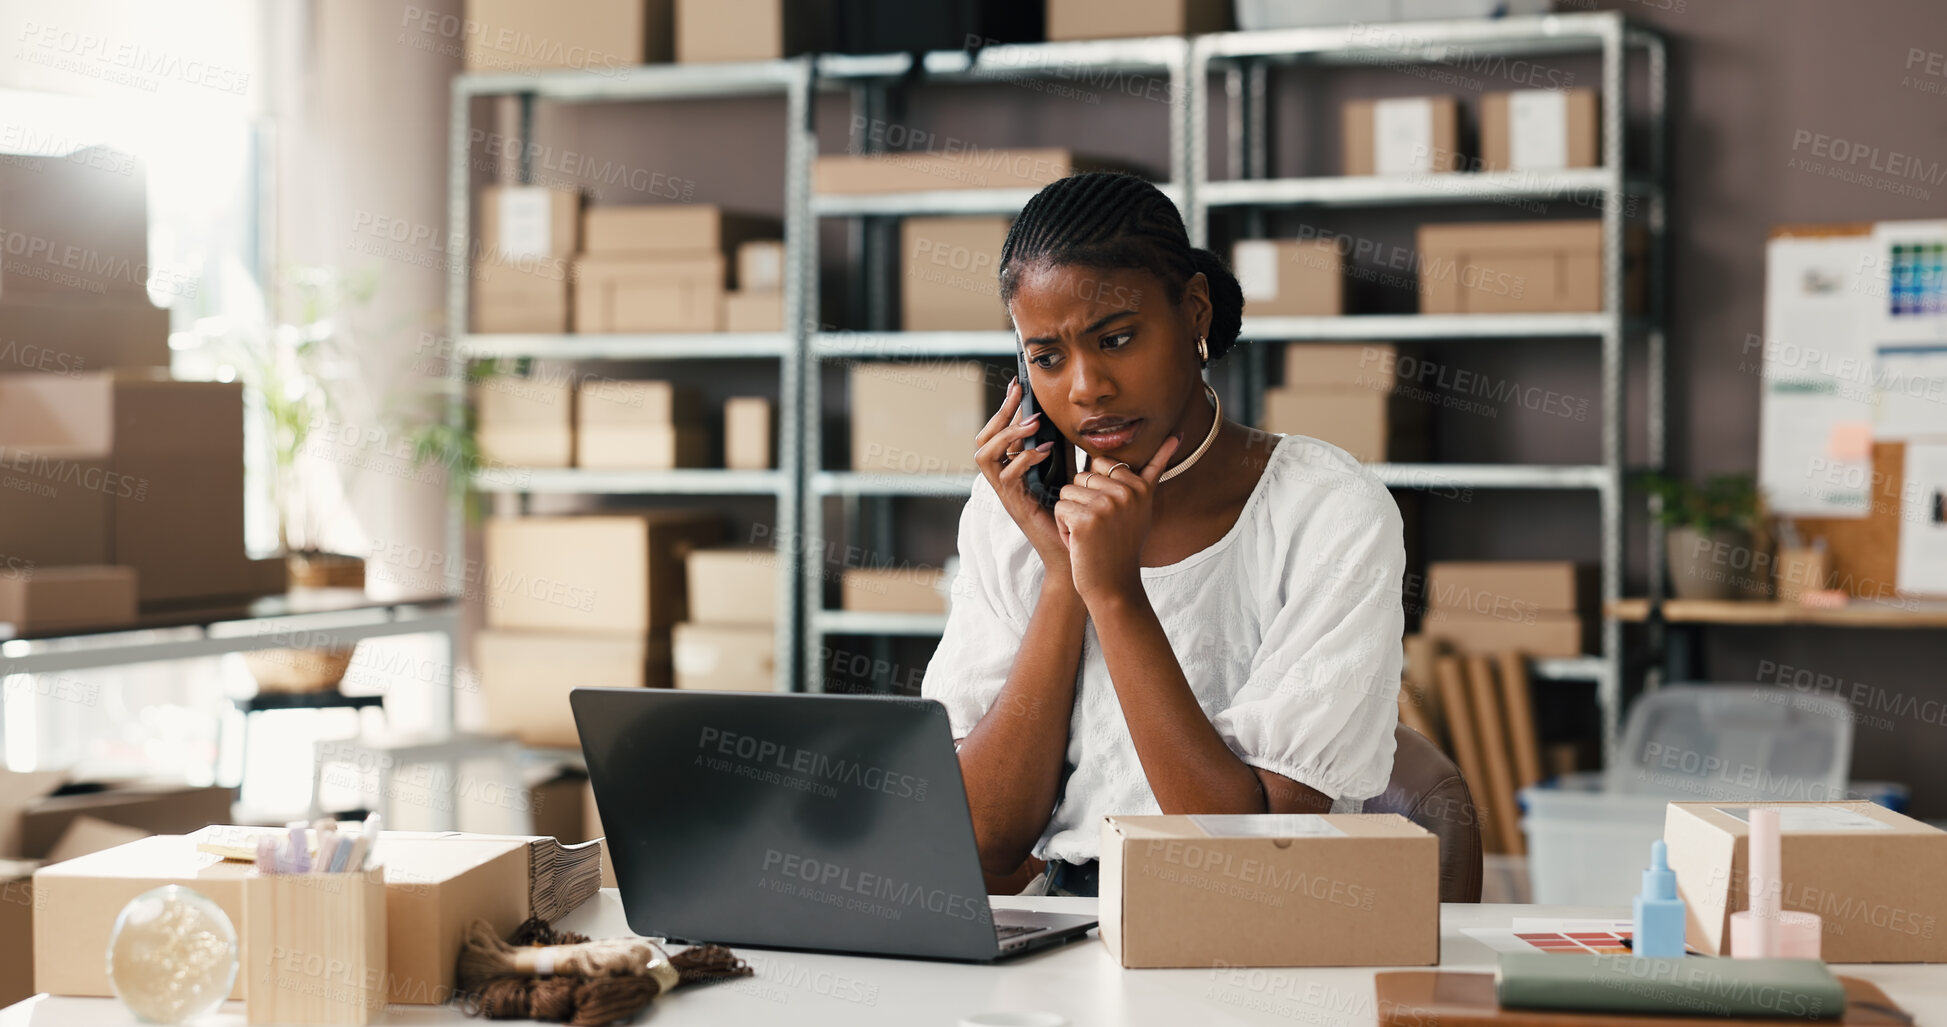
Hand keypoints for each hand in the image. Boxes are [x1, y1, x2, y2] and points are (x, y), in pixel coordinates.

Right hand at [974, 377, 1074, 589]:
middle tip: (1018, 395)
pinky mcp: (1014, 506)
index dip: (1005, 408)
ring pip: (984, 456)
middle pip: (982, 440)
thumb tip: (1072, 421)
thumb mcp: (1068, 473)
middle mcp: (1003, 481)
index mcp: (1012, 470)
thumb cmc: (1072, 516)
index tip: (1018, 384)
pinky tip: (1045, 450)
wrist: (1075, 554)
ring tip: (1032, 425)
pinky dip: (1024, 459)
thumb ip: (1064, 451)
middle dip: (1000, 414)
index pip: (997, 433)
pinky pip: (1006, 477)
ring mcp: (1005, 494)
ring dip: (1007, 435)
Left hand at [1054, 433, 1180, 606]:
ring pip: (1067, 491)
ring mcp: (1106, 506)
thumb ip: (1154, 470)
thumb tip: (1176, 434)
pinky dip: (1064, 528)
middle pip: (1081, 476)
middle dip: (1083, 502)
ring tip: (1091, 535)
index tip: (1113, 514)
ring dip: (1071, 515)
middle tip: (1101, 528)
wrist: (1115, 586)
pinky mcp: (1085, 520)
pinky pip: (1059, 508)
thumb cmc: (1124, 544)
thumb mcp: (1144, 504)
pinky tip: (1081, 544)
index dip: (1097, 489)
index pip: (1100, 463)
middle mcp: (1126, 493)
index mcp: (1140, 486)